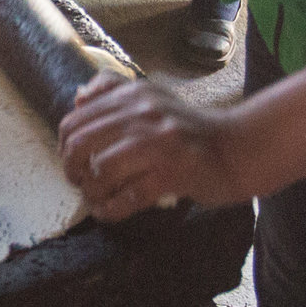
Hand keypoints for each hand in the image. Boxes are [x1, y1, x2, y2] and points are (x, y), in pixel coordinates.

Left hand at [57, 72, 254, 220]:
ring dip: (92, 192)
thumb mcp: (154, 99)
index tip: (72, 162)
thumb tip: (78, 98)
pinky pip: (128, 196)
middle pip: (81, 144)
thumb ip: (116, 93)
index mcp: (134, 95)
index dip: (64, 146)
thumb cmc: (193, 130)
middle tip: (80, 182)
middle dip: (72, 170)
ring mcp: (159, 143)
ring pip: (101, 171)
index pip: (77, 119)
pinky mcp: (174, 173)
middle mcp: (143, 114)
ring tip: (97, 199)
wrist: (241, 147)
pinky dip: (112, 210)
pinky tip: (110, 212)